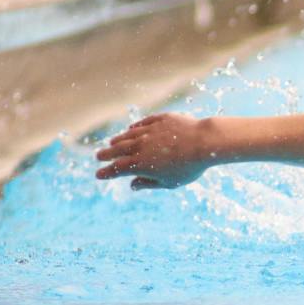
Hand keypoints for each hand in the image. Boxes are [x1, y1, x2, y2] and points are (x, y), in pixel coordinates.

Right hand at [95, 114, 217, 188]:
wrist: (204, 142)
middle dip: (107, 154)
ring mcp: (150, 130)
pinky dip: (134, 128)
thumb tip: (133, 185)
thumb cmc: (189, 167)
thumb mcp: (169, 182)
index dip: (107, 172)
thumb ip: (149, 183)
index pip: (118, 169)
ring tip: (112, 143)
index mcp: (141, 164)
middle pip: (118, 150)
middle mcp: (141, 145)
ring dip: (118, 140)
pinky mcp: (161, 119)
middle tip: (99, 156)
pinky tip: (131, 130)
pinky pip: (143, 123)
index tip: (99, 175)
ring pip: (129, 135)